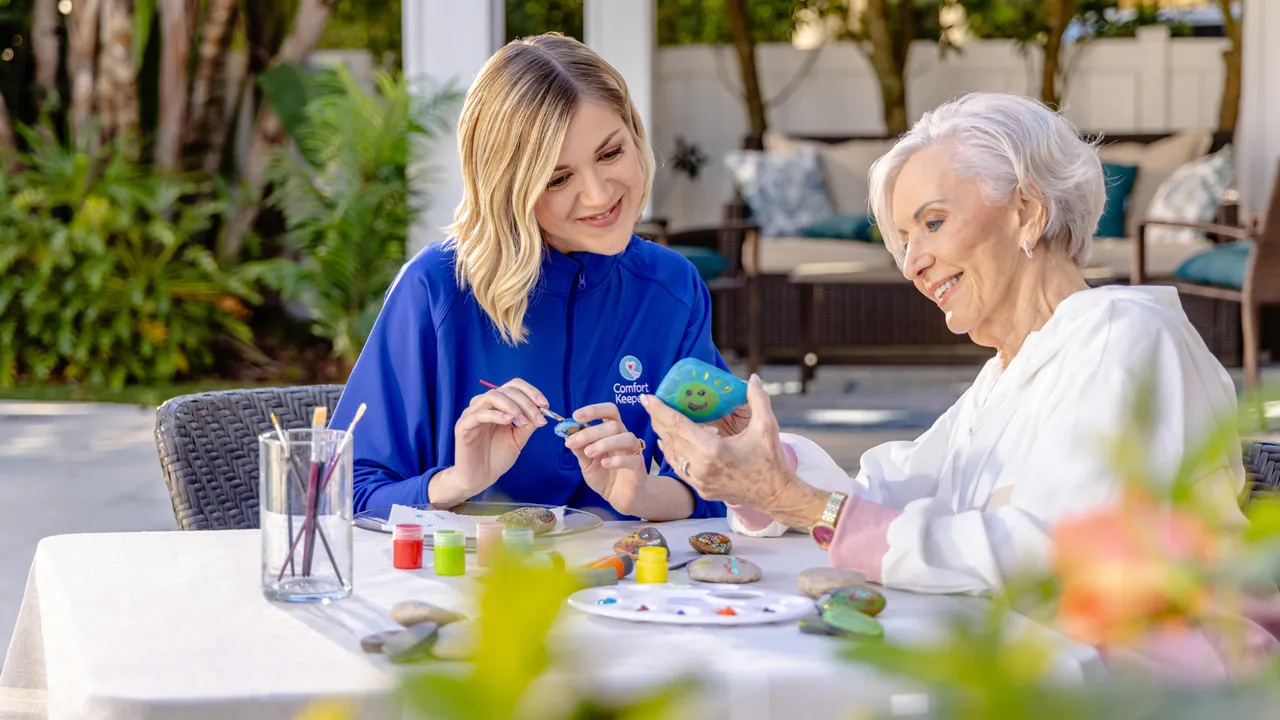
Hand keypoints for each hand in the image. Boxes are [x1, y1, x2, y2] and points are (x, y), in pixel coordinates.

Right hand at [444, 379, 548, 501]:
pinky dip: (496, 415)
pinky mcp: (463, 426)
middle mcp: (484, 405)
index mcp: (497, 405)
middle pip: (506, 390)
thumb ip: (528, 423)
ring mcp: (471, 414)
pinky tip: (508, 421)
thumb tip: (542, 410)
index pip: (513, 386)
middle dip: (526, 403)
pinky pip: (479, 414)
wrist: (481, 478)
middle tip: (539, 418)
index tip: (545, 405)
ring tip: (523, 421)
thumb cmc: (497, 457)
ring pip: (492, 397)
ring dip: (512, 406)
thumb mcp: (518, 438)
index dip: (530, 392)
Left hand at [563, 402, 648, 514]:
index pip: (609, 411)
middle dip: (591, 431)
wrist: (619, 497)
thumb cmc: (605, 475)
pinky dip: (617, 460)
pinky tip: (604, 463)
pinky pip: (633, 459)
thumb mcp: (586, 462)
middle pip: (614, 425)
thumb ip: (579, 449)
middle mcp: (625, 437)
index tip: (576, 416)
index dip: (594, 410)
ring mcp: (634, 452)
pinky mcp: (639, 468)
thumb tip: (567, 435)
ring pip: (626, 438)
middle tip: (573, 442)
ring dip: (604, 443)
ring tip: (588, 452)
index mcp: (612, 432)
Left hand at [641, 375, 822, 524]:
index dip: (660, 410)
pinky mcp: (701, 489)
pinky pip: (679, 468)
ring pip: (671, 455)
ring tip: (660, 420)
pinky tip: (668, 442)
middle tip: (650, 404)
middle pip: (669, 439)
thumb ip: (758, 399)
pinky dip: (671, 453)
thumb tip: (752, 378)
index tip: (647, 398)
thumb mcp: (767, 427)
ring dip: (664, 436)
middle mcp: (701, 467)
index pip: (677, 425)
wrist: (775, 495)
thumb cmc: (772, 462)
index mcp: (713, 451)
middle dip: (658, 420)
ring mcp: (699, 481)